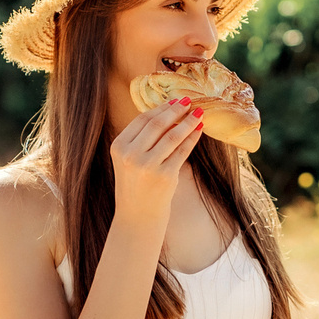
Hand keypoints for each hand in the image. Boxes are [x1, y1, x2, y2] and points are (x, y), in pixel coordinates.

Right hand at [109, 96, 204, 225]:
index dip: (160, 108)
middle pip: (157, 124)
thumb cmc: (136, 186)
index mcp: (119, 147)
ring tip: (199, 113)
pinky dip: (192, 138)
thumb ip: (141, 138)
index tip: (174, 100)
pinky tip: (199, 130)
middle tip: (189, 100)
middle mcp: (131, 155)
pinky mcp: (165, 176)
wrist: (137, 217)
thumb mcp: (129, 160)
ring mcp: (148, 166)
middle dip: (176, 110)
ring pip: (172, 136)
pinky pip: (182, 151)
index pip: (142, 120)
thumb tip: (167, 111)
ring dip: (188, 122)